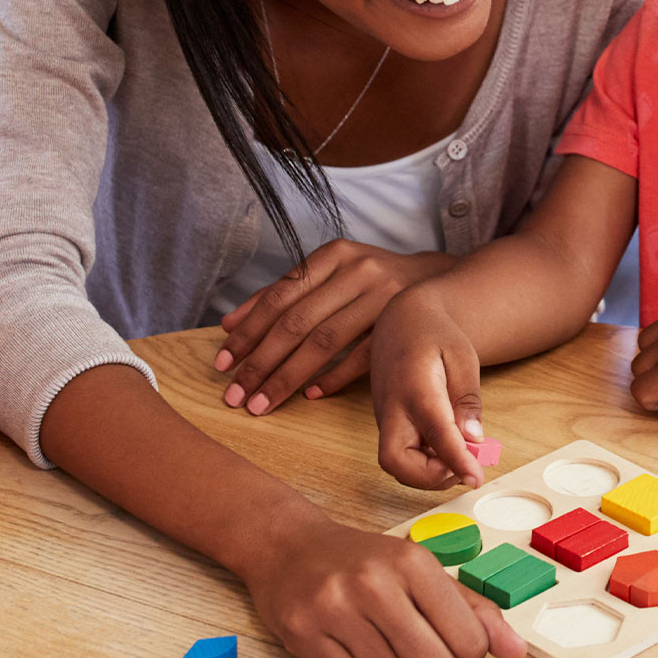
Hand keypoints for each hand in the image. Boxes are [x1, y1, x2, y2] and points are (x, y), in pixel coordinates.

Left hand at [216, 240, 457, 415]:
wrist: (435, 282)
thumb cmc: (370, 282)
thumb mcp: (329, 275)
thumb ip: (281, 295)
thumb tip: (229, 324)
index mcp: (334, 255)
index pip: (279, 297)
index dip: (248, 332)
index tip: (223, 362)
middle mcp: (358, 272)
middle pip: (298, 322)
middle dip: (260, 362)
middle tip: (235, 394)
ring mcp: (383, 298)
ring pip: (325, 342)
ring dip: (288, 377)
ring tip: (261, 403)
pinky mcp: (402, 326)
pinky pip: (362, 357)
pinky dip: (334, 377)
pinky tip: (310, 395)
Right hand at [242, 515, 526, 657]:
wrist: (289, 549)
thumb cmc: (365, 564)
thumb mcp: (423, 572)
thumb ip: (474, 610)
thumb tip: (517, 652)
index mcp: (413, 563)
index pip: (470, 642)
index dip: (469, 656)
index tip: (452, 645)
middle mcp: (373, 583)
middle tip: (422, 656)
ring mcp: (333, 609)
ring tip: (383, 647)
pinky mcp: (301, 634)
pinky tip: (354, 652)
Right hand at [367, 293, 492, 490]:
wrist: (403, 320)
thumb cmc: (435, 334)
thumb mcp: (462, 357)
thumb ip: (467, 399)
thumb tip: (474, 439)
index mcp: (415, 387)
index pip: (435, 433)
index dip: (456, 461)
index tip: (476, 479)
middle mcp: (392, 408)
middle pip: (394, 461)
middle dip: (429, 478)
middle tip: (464, 465)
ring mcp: (386, 419)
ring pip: (396, 465)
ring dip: (429, 473)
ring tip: (462, 453)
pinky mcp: (388, 425)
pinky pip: (402, 456)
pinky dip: (425, 463)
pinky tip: (448, 446)